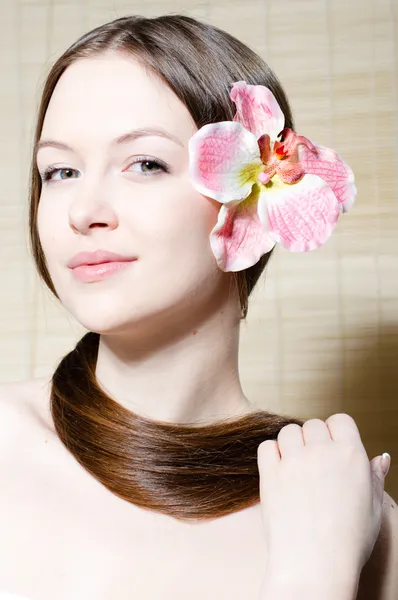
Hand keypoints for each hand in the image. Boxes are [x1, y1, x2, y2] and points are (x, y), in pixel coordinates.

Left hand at [257, 413, 389, 581]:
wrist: (314, 566)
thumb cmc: (348, 542)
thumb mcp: (373, 508)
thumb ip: (374, 477)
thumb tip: (380, 457)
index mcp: (351, 455)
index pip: (340, 420)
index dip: (336, 432)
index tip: (334, 449)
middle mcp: (322, 452)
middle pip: (313, 425)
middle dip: (314, 439)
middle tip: (316, 465)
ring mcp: (294, 461)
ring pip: (288, 431)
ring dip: (292, 444)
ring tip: (297, 468)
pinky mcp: (270, 474)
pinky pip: (266, 446)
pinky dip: (271, 454)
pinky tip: (279, 471)